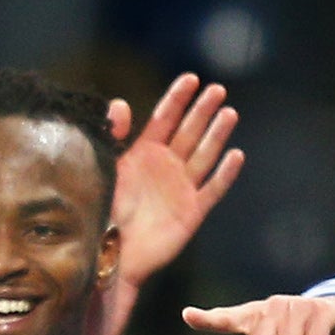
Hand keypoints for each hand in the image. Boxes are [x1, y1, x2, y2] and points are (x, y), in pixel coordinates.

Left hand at [108, 74, 243, 288]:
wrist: (108, 256)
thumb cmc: (99, 214)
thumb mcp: (103, 170)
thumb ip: (113, 137)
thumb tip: (120, 103)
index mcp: (142, 155)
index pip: (164, 119)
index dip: (177, 99)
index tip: (191, 78)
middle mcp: (165, 168)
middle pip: (189, 132)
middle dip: (202, 111)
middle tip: (217, 89)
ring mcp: (181, 189)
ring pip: (204, 156)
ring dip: (217, 134)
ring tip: (229, 112)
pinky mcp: (192, 212)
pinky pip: (212, 190)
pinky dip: (224, 174)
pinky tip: (235, 155)